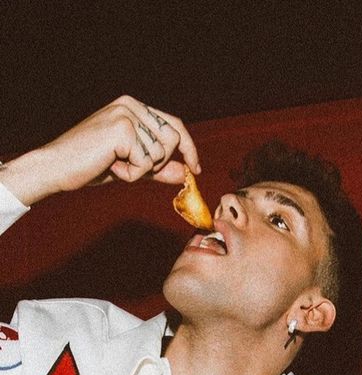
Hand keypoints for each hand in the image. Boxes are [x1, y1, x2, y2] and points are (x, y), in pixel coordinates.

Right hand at [1, 95, 199, 204]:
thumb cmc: (91, 164)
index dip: (189, 148)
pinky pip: (146, 164)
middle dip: (156, 163)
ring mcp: (127, 114)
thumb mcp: (131, 164)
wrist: (58, 166)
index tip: (196, 167)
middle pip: (172, 140)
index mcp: (134, 106)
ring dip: (140, 170)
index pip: (174, 125)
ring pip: (160, 154)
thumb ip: (158, 166)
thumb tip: (186, 171)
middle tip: (127, 165)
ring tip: (114, 164)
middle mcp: (131, 104)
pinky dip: (131, 175)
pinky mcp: (123, 128)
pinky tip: (110, 166)